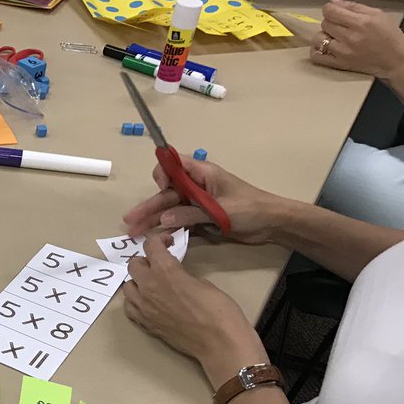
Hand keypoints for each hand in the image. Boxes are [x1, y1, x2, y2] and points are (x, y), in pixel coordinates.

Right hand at [123, 155, 284, 243]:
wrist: (273, 224)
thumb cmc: (252, 208)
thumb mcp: (221, 210)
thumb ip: (191, 214)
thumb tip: (163, 218)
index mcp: (203, 174)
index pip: (173, 164)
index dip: (163, 174)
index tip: (161, 188)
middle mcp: (197, 187)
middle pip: (166, 193)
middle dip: (149, 207)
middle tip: (130, 221)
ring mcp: (198, 204)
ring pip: (170, 210)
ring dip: (153, 221)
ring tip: (135, 233)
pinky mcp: (201, 219)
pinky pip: (180, 222)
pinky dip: (168, 230)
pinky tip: (156, 239)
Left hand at [124, 235, 267, 385]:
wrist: (219, 342)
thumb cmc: (219, 310)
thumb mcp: (202, 282)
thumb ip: (181, 275)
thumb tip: (174, 276)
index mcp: (165, 271)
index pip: (150, 246)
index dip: (159, 240)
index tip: (167, 242)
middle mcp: (148, 287)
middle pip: (133, 265)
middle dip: (146, 260)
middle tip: (159, 263)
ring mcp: (144, 307)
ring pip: (127, 287)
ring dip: (138, 281)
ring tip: (152, 283)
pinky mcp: (145, 324)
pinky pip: (130, 308)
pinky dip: (135, 301)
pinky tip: (147, 301)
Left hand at [313, 0, 403, 81]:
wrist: (394, 59)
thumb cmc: (388, 35)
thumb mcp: (377, 14)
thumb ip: (353, 6)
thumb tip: (333, 1)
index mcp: (360, 22)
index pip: (331, 11)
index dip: (329, 9)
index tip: (333, 11)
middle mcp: (350, 37)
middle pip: (325, 23)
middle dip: (330, 21)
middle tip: (340, 25)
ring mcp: (343, 52)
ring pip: (318, 38)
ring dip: (324, 36)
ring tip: (335, 37)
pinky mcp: (339, 64)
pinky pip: (316, 57)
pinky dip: (317, 51)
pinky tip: (325, 47)